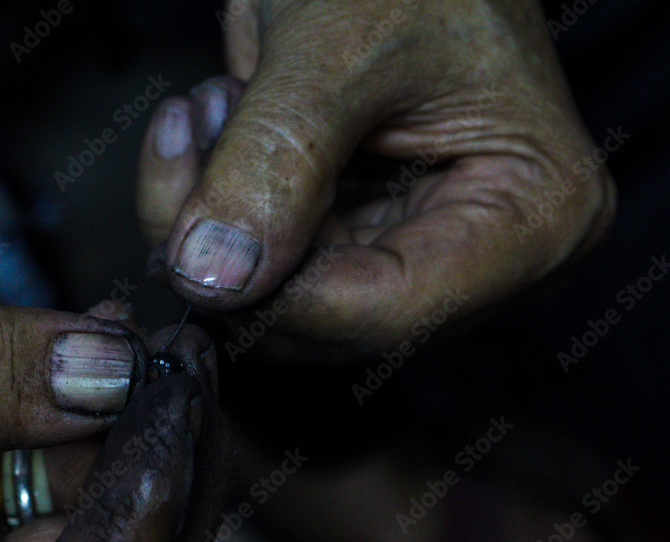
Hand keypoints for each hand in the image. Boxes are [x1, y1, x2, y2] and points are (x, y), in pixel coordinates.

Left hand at [138, 0, 615, 357]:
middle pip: (330, 318)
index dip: (279, 299)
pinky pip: (268, 261)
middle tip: (187, 141)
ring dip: (214, 218)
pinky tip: (215, 121)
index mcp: (531, 217)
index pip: (393, 311)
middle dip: (231, 250)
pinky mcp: (360, 231)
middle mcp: (482, 257)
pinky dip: (218, 204)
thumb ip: (274, 160)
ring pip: (282, 300)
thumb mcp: (338, 45)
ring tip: (211, 107)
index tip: (188, 252)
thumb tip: (211, 276)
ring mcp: (418, 247)